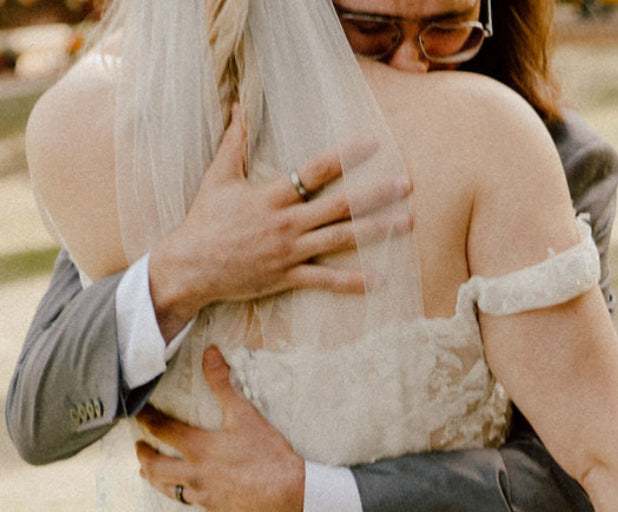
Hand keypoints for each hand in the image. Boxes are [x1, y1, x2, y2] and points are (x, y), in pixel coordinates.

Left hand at [136, 346, 304, 511]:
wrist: (289, 490)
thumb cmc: (267, 453)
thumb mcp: (244, 414)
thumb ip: (223, 383)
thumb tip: (210, 353)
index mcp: (197, 447)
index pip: (162, 429)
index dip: (147, 419)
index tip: (137, 412)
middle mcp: (194, 473)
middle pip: (156, 466)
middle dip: (143, 455)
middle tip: (139, 448)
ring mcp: (206, 496)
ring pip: (171, 492)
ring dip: (156, 483)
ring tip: (147, 475)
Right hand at [148, 105, 411, 341]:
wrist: (190, 266)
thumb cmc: (205, 221)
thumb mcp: (218, 177)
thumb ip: (234, 141)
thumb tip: (238, 105)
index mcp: (271, 195)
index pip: (314, 170)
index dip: (345, 156)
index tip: (373, 144)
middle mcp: (286, 222)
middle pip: (339, 205)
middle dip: (376, 194)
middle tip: (407, 185)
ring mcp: (289, 251)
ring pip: (341, 239)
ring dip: (376, 231)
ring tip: (406, 222)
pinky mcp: (288, 277)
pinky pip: (326, 280)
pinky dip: (353, 281)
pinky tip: (380, 278)